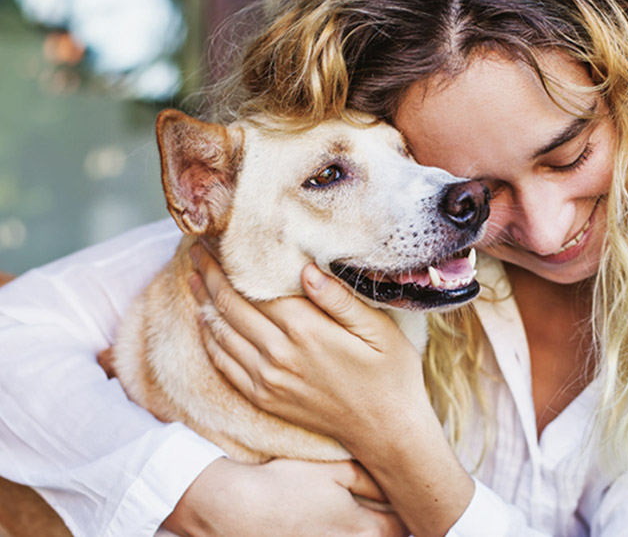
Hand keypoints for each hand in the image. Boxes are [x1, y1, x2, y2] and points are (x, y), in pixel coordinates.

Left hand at [189, 245, 475, 536]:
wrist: (385, 430)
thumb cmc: (390, 374)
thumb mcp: (379, 330)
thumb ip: (340, 299)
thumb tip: (306, 269)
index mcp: (307, 330)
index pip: (253, 289)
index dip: (229, 264)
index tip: (216, 240)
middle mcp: (279, 354)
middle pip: (230, 307)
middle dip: (209, 275)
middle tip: (196, 250)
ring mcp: (267, 380)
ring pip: (220, 334)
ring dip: (203, 303)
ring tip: (193, 277)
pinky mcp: (264, 398)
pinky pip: (224, 364)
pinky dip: (210, 339)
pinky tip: (206, 322)